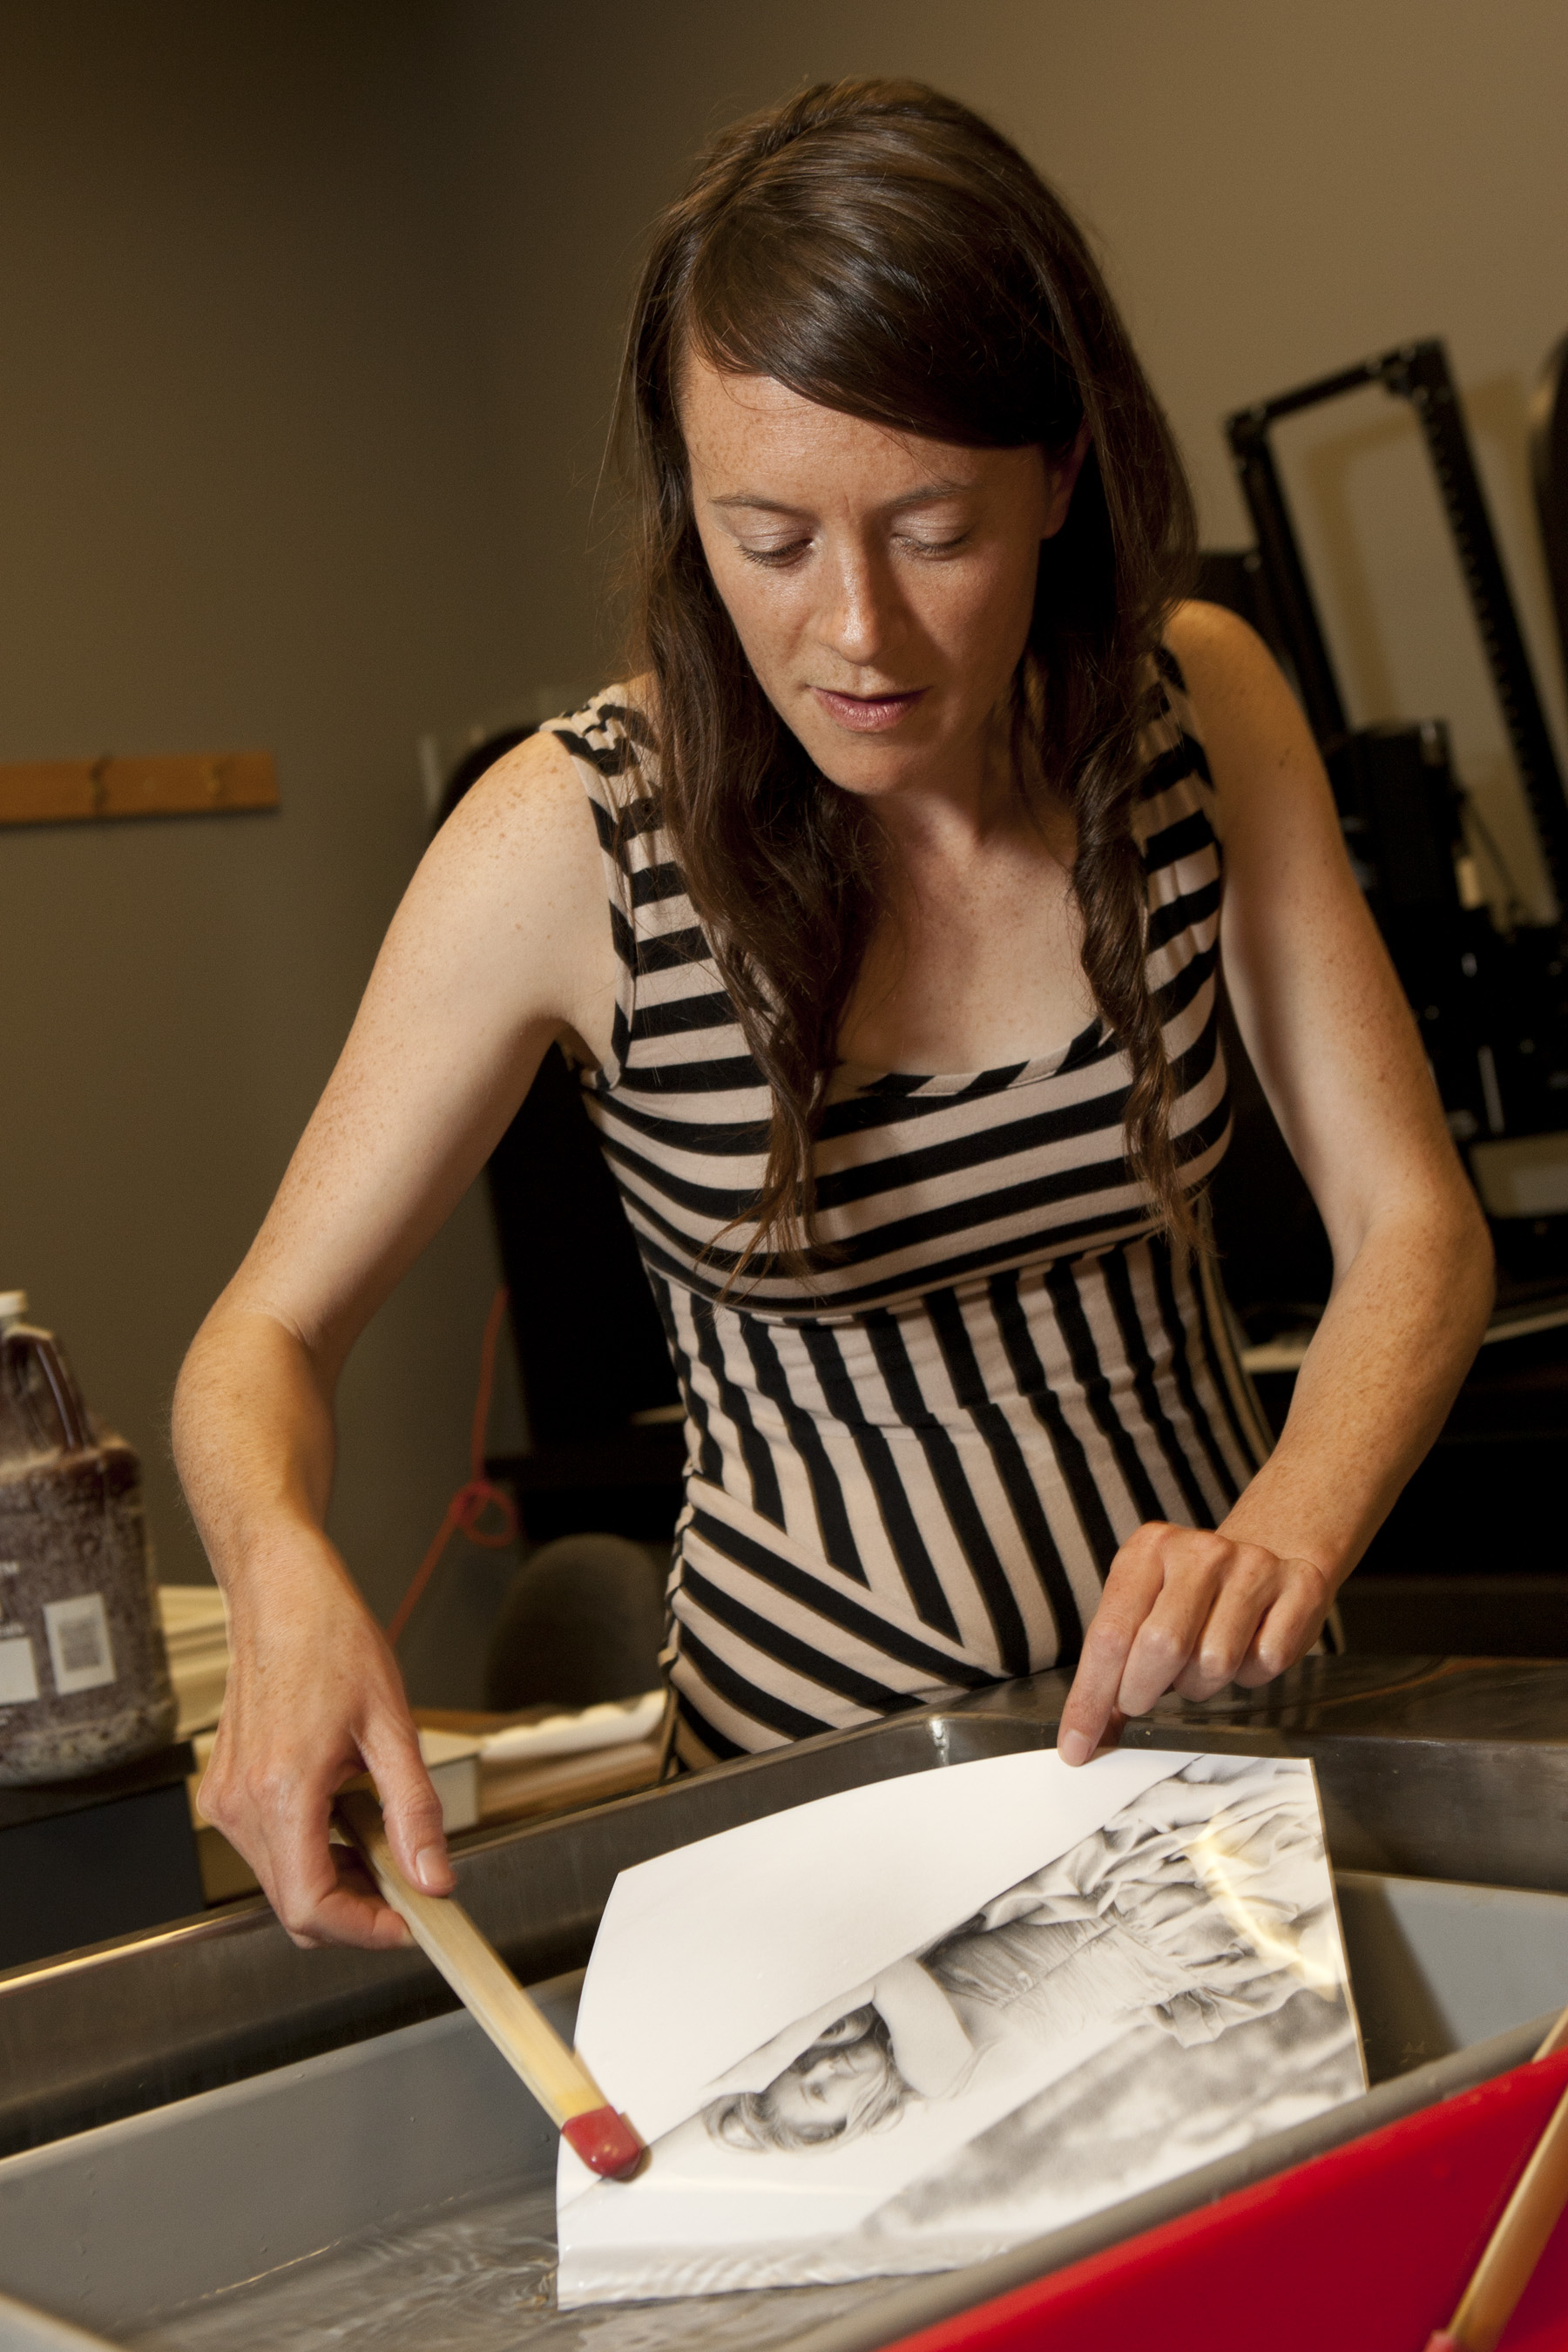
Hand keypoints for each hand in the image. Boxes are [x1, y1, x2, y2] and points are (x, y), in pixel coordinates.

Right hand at [199, 1537, 453, 1947]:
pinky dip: (310, 1851)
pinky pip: (269, 1851)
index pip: (311, 1907)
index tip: (406, 1924)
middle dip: (357, 1908)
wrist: (280, 1595)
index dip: (364, 1930)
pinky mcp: (223, 1792)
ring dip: (335, 1878)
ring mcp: (224, 1800)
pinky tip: (342, 1812)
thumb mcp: (392, 1725)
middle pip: (295, 1905)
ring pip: (281, 1883)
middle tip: (407, 1878)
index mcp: (280, 1790)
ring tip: (377, 1827)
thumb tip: (433, 1876)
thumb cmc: (329, 1640)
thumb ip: (414, 1810)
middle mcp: (239, 1804)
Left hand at [1055, 1522, 1331, 1766]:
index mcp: (1149, 1549)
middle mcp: (1200, 1550)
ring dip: (1201, 1683)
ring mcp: (1253, 1565)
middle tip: (1140, 1698)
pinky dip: (1251, 1674)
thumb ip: (1113, 1664)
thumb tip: (1087, 1734)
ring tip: (1200, 1662)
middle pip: (1162, 1647)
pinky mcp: (1301, 1586)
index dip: (1091, 1698)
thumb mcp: (1143, 1608)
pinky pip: (1267, 1661)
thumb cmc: (1193, 1595)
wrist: (1269, 1552)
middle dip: (1142, 1691)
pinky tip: (1246, 1649)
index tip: (1077, 1744)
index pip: (1110, 1634)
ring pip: (1216, 1662)